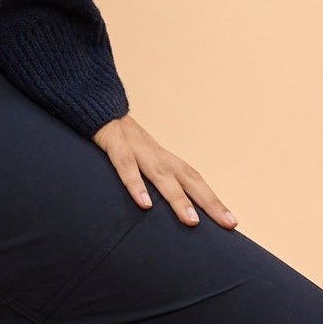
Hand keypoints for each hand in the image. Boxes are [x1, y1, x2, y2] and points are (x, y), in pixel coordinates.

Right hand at [92, 114, 237, 228]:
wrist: (91, 100)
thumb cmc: (112, 137)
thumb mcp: (132, 158)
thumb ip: (144, 178)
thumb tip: (153, 209)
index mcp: (161, 157)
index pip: (193, 179)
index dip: (212, 199)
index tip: (231, 221)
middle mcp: (155, 153)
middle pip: (188, 177)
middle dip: (209, 201)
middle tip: (228, 223)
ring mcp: (136, 147)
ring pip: (161, 174)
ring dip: (177, 198)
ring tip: (191, 221)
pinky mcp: (114, 142)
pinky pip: (126, 165)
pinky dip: (136, 184)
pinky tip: (145, 204)